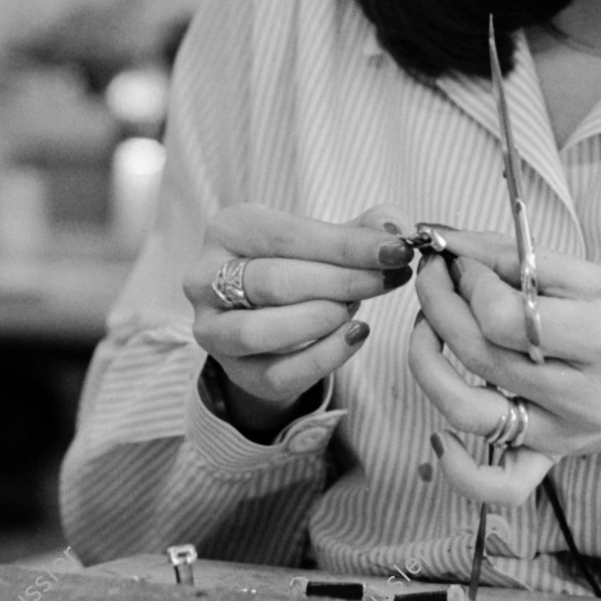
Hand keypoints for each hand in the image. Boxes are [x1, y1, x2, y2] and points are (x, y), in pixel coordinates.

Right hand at [184, 202, 415, 431]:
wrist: (273, 314)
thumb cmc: (302, 264)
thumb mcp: (327, 237)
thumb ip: (365, 228)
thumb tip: (396, 226)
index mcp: (227, 229)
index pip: (288, 236)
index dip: (347, 245)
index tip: (397, 250)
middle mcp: (204, 277)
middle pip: (274, 282)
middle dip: (341, 282)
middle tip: (388, 280)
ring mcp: (212, 328)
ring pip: (260, 331)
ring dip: (320, 320)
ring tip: (357, 309)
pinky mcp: (233, 371)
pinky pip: (276, 374)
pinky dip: (323, 358)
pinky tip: (354, 336)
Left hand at [408, 228, 600, 513]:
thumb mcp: (600, 278)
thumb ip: (523, 259)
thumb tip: (455, 242)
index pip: (508, 319)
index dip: (470, 283)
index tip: (464, 259)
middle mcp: (581, 397)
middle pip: (481, 355)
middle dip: (440, 305)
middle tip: (435, 275)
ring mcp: (563, 434)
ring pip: (471, 413)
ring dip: (428, 366)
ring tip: (428, 328)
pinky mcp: (552, 457)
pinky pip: (499, 484)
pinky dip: (460, 469)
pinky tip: (439, 433)